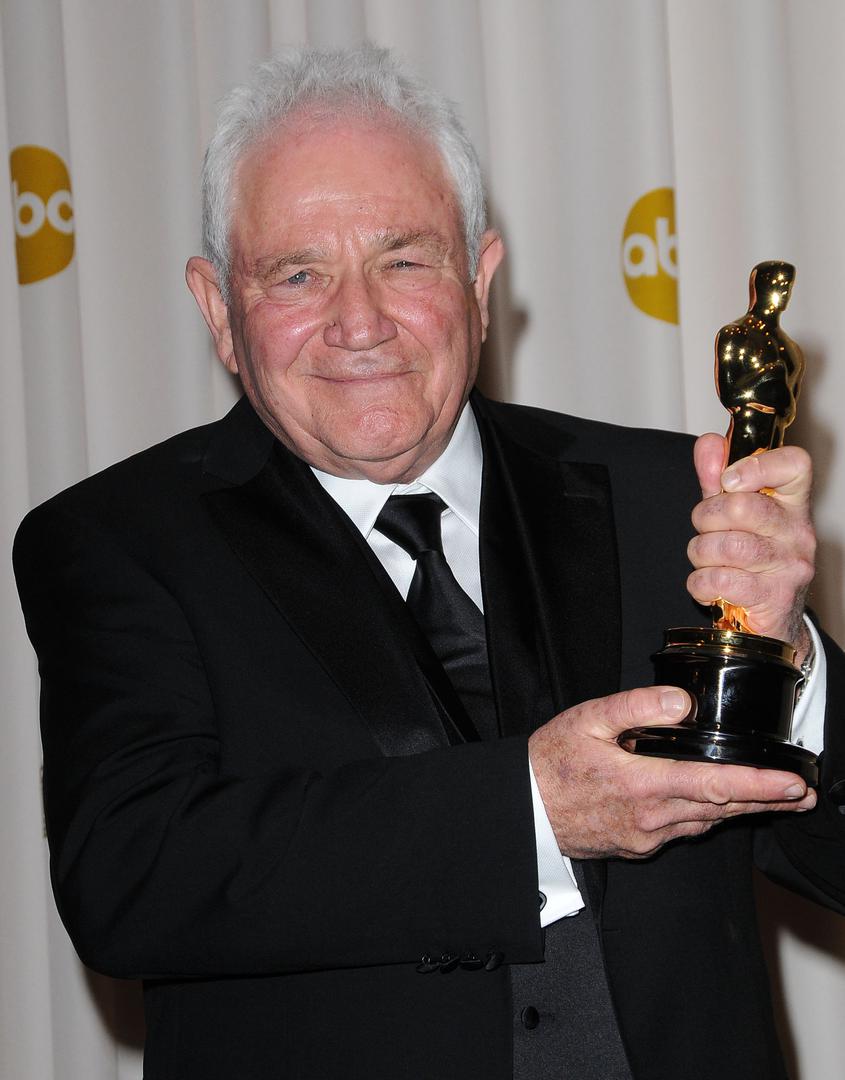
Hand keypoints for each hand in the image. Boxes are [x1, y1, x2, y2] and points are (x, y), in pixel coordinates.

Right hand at [528, 686, 815, 859]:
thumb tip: (684, 702)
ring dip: (742, 811)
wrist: (524, 809)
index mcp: (643, 784)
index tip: (792, 784)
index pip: (715, 785)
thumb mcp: (587, 719)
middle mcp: (652, 817)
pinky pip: (685, 830)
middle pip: (722, 810)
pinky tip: (719, 807)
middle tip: (804, 794)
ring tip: (774, 799)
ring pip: (707, 823)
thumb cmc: (551, 761)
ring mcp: (647, 836)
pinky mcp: (639, 846)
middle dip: (767, 801)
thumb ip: (636, 706)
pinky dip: (709, 817)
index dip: (759, 786)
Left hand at [687, 434, 815, 658]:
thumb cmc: (749, 560)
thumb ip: (717, 479)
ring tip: (706, 560)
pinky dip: (701, 583)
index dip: (757, 465)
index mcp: (792, 503)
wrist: (769, 620)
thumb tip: (710, 443)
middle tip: (705, 529)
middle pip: (743, 506)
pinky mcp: (774, 598)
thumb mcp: (731, 515)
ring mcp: (790, 566)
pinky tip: (708, 585)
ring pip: (728, 546)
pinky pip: (721, 580)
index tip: (729, 480)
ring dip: (700, 552)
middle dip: (706, 517)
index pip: (795, 464)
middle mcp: (798, 532)